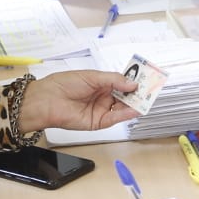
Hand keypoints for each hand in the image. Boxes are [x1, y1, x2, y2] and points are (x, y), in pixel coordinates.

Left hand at [18, 68, 144, 133]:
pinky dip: (126, 114)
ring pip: (122, 108)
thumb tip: (133, 84)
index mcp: (101, 84)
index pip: (122, 83)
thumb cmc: (65, 84)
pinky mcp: (98, 122)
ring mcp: (101, 110)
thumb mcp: (92, 76)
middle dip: (137, 93)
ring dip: (134, 104)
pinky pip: (114, 118)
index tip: (146, 79)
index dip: (134, 81)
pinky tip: (134, 109)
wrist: (47, 100)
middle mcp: (103, 97)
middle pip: (125, 96)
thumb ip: (114, 80)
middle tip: (150, 90)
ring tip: (146, 100)